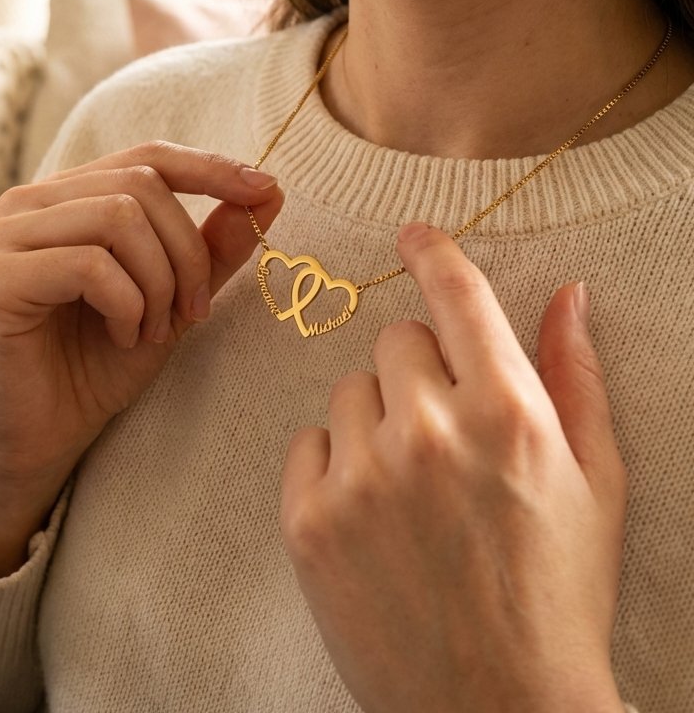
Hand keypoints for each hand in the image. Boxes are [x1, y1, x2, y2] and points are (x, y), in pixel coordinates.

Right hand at [0, 141, 282, 576]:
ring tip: (153, 331)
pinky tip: (124, 338)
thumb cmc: (97, 368)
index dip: (210, 168)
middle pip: (140, 188)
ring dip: (158, 283)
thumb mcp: (171, 302)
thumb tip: (269, 192)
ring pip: (118, 219)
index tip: (265, 191)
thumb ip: (212, 248)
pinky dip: (127, 305)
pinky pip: (90, 265)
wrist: (38, 441)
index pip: (147, 158)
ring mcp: (5, 237)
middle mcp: (28, 204)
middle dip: (187, 253)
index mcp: (67, 198)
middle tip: (192, 313)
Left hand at [280, 223, 627, 712]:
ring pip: (348, 390)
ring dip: (375, 421)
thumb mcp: (593, 482)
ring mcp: (362, 475)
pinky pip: (308, 443)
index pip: (457, 296)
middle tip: (442, 437)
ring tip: (410, 491)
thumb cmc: (558, 593)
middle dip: (418, 372)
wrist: (499, 709)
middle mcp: (430, 431)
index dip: (433, 254)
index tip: (412, 235)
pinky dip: (334, 466)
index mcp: (507, 413)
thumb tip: (568, 293)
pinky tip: (371, 518)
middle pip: (395, 341)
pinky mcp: (309, 519)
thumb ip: (574, 376)